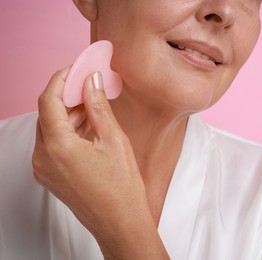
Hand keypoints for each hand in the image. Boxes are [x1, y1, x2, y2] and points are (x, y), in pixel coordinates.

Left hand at [32, 68, 168, 258]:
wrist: (119, 222)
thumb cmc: (121, 187)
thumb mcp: (113, 140)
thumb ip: (98, 107)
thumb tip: (91, 81)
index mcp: (57, 146)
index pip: (49, 100)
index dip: (61, 80)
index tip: (76, 69)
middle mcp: (43, 157)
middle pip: (46, 114)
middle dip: (65, 96)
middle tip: (87, 85)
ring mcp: (44, 169)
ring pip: (49, 129)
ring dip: (66, 114)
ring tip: (91, 105)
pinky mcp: (50, 176)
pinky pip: (52, 145)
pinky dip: (66, 131)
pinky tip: (86, 126)